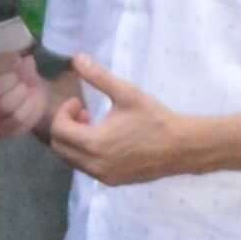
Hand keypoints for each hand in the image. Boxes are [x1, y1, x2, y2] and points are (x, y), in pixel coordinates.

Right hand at [0, 51, 52, 141]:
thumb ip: (13, 54)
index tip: (18, 58)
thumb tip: (23, 59)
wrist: (27, 90)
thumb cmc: (15, 69)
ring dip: (21, 94)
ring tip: (28, 87)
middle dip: (13, 79)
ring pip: (3, 106)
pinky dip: (27, 109)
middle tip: (24, 75)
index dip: (2, 63)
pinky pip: (14, 122)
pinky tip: (31, 99)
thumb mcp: (14, 55)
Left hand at [46, 62, 199, 186]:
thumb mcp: (126, 93)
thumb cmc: (154, 119)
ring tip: (95, 125)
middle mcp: (94, 164)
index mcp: (94, 143)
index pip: (59, 130)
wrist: (181, 147)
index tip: (80, 102)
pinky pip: (86, 168)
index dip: (63, 112)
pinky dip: (85, 154)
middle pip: (59, 148)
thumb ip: (98, 76)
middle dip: (65, 127)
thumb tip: (77, 57)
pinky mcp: (112, 181)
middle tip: (84, 113)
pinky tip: (105, 140)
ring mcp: (103, 176)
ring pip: (71, 160)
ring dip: (74, 141)